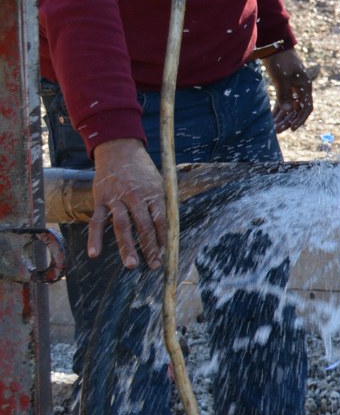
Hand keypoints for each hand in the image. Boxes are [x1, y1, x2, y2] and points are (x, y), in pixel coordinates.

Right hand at [89, 138, 166, 268]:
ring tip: (131, 265)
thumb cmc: (143, 170)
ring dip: (126, 247)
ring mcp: (117, 199)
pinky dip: (94, 238)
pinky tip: (94, 254)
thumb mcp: (159, 182)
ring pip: (122, 226)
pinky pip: (97, 222)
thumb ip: (162, 204)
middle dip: (150, 247)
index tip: (165, 255)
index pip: (161, 220)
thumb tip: (169, 228)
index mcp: (153, 193)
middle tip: (153, 265)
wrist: (119, 149)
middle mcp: (136, 197)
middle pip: (144, 225)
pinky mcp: (101, 200)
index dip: (163, 238)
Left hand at [264, 48, 314, 131]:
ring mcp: (292, 87)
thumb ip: (284, 95)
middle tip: (277, 130)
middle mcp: (301, 89)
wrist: (274, 46)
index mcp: (305, 87)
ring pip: (289, 107)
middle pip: (297, 109)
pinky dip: (278, 110)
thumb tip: (288, 111)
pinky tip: (272, 118)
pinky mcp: (284, 85)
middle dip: (288, 120)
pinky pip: (283, 101)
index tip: (292, 128)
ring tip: (273, 127)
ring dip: (282, 117)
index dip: (301, 119)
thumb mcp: (282, 79)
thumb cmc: (280, 61)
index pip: (306, 107)